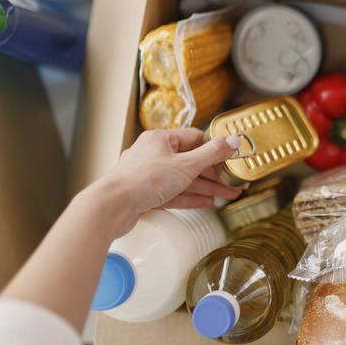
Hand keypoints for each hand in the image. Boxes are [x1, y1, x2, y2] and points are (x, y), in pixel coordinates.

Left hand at [94, 128, 244, 236]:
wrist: (112, 206)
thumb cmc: (142, 180)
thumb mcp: (185, 165)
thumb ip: (211, 154)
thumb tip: (232, 140)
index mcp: (161, 140)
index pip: (194, 138)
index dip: (215, 148)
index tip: (230, 156)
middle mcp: (154, 154)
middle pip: (191, 161)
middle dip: (215, 173)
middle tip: (233, 180)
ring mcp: (149, 175)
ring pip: (184, 179)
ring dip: (207, 187)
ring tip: (227, 194)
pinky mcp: (146, 194)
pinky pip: (174, 193)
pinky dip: (191, 197)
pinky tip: (206, 201)